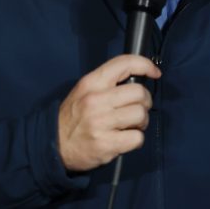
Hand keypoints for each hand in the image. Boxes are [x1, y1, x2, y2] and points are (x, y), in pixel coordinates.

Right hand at [58, 54, 160, 171]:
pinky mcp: (107, 144)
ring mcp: (101, 123)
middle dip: (145, 101)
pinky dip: (136, 139)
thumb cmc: (73, 116)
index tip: (154, 73)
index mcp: (92, 83)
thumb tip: (137, 78)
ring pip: (141, 114)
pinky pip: (137, 138)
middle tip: (138, 108)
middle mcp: (96, 100)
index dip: (145, 65)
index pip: (124, 63)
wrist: (55, 145)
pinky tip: (125, 138)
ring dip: (142, 121)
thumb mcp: (84, 90)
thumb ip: (107, 83)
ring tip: (132, 125)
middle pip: (139, 92)